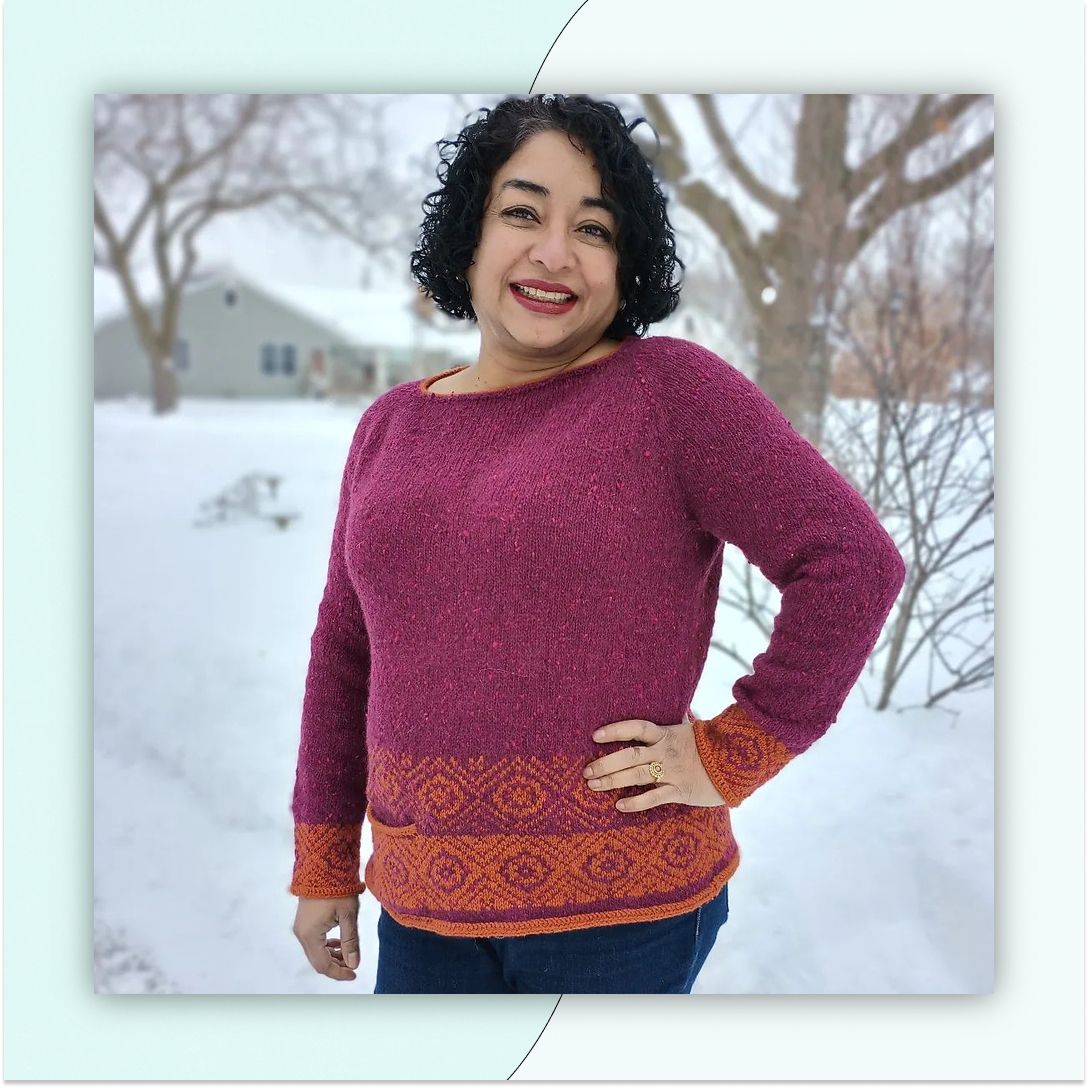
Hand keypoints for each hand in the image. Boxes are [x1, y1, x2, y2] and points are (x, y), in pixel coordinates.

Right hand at [292, 895, 360, 980]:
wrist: (323, 866)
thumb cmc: (338, 888)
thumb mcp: (348, 915)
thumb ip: (350, 941)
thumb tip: (354, 964)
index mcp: (310, 935)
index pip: (323, 965)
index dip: (339, 973)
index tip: (354, 973)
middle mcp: (301, 934)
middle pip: (317, 961)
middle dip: (336, 966)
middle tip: (353, 965)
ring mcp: (300, 927)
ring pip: (315, 951)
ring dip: (331, 956)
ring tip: (348, 954)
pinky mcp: (304, 921)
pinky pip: (313, 941)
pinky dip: (326, 946)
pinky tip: (339, 942)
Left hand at [583, 713, 726, 811]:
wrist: (738, 762)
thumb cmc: (710, 746)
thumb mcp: (691, 729)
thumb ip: (675, 724)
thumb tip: (673, 710)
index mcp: (666, 734)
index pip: (636, 728)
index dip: (615, 730)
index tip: (595, 735)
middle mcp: (665, 752)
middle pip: (629, 755)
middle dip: (605, 763)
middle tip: (586, 771)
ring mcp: (672, 771)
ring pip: (637, 775)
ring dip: (612, 780)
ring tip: (593, 785)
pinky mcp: (680, 791)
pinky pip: (654, 798)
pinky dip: (636, 802)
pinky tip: (619, 806)